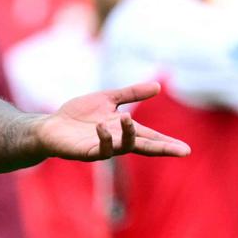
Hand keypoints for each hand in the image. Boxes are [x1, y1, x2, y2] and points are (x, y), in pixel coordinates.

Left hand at [35, 82, 190, 160]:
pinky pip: (100, 149)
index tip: (186, 149)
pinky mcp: (86, 152)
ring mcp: (102, 148)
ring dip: (129, 134)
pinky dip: (104, 138)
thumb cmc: (78, 115)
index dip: (168, 143)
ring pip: (124, 147)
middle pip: (145, 147)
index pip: (151, 137)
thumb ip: (131, 94)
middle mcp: (117, 141)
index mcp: (124, 129)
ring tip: (127, 118)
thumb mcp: (108, 99)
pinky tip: (102, 127)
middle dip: (163, 148)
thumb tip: (158, 86)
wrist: (50, 125)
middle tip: (182, 151)